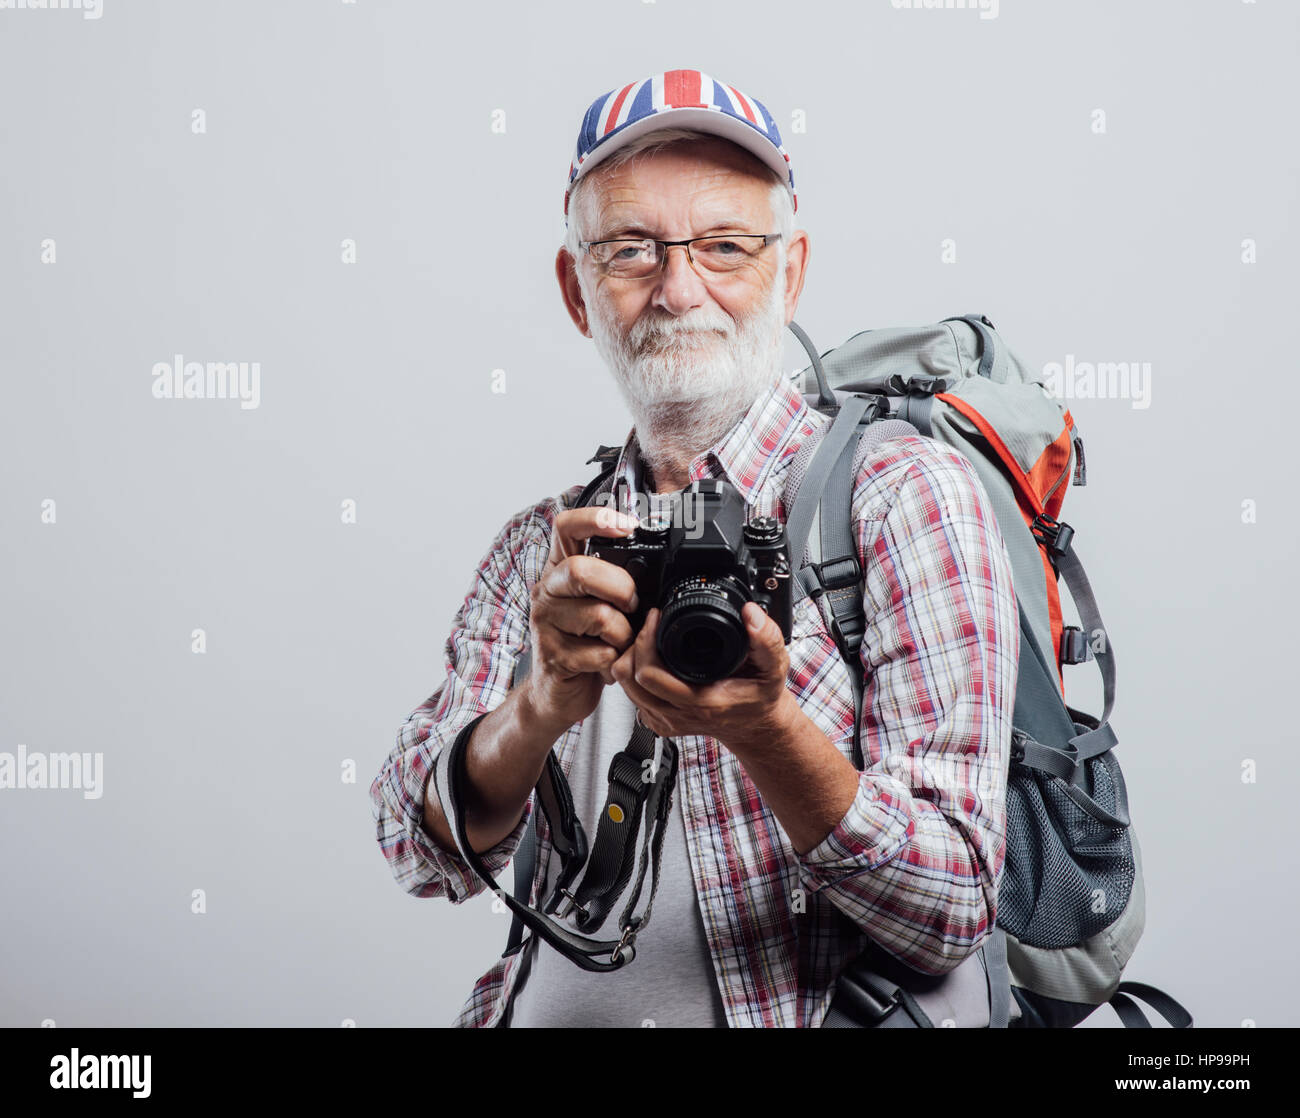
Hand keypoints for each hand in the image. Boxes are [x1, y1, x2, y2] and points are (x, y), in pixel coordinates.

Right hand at [524, 505, 643, 732]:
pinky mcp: (553, 656)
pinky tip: (609, 664)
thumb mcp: (598, 602)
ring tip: (621, 643)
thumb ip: (614, 579)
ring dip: (624, 634)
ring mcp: (545, 623)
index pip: (565, 527)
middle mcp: (546, 590)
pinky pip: (600, 653)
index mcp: (560, 568)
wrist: (558, 692)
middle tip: (632, 607)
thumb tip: (657, 564)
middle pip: (581, 571)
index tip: (627, 525)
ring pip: (598, 616)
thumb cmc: (585, 641)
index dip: (595, 518)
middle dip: (621, 589)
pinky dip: (615, 662)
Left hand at [610, 602, 797, 753]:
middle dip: (635, 644)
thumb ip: (767, 639)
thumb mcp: (774, 666)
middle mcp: (678, 715)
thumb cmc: (760, 696)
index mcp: (701, 702)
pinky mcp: (658, 721)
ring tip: (649, 637)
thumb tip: (750, 614)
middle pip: (628, 678)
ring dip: (631, 657)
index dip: (646, 640)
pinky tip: (651, 658)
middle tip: (652, 622)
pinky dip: (634, 672)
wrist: (755, 725)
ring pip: (624, 686)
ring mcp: (665, 720)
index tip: (658, 616)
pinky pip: (631, 694)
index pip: (649, 674)